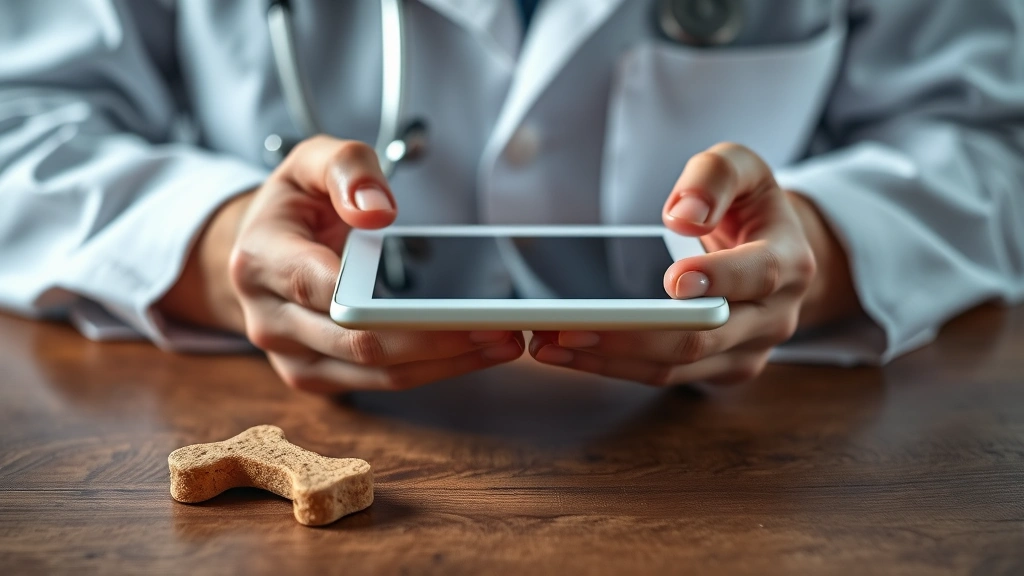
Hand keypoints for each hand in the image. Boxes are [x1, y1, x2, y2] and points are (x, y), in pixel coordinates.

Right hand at [160, 136, 523, 392]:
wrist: (263, 247)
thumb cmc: (295, 203)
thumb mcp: (312, 161)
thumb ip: (347, 170)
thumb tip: (378, 211)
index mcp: (260, 260)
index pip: (320, 288)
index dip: (381, 301)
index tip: (446, 301)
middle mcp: (269, 318)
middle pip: (357, 342)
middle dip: (434, 338)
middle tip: (497, 324)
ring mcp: (292, 356)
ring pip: (377, 372)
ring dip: (445, 362)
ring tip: (502, 342)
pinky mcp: (319, 376)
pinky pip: (381, 381)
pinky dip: (433, 369)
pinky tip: (476, 350)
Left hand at [529, 143, 858, 385]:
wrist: (770, 250)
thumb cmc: (747, 206)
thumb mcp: (740, 168)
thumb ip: (714, 177)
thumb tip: (683, 215)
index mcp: (788, 262)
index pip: (757, 275)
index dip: (717, 280)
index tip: (673, 279)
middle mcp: (774, 317)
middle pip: (703, 337)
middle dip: (634, 334)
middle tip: (570, 324)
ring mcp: (746, 352)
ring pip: (676, 367)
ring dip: (608, 359)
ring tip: (548, 344)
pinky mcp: (716, 371)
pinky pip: (662, 376)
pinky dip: (611, 366)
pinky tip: (565, 350)